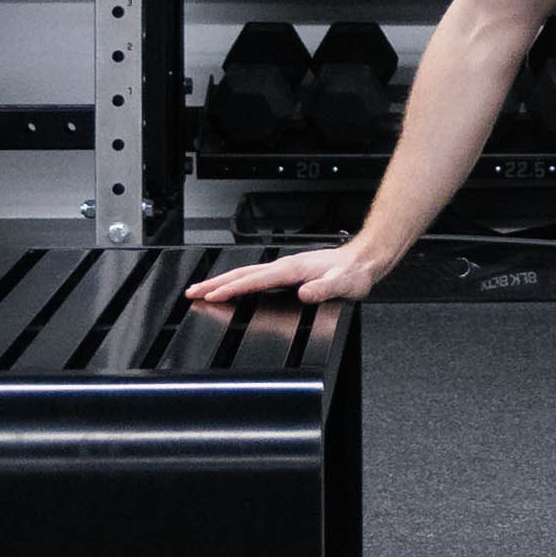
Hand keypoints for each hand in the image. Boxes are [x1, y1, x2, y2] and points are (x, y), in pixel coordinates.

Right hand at [187, 243, 387, 310]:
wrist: (363, 261)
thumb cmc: (354, 274)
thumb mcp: (342, 284)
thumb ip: (323, 289)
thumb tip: (305, 294)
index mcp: (292, 269)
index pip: (254, 280)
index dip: (231, 289)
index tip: (212, 295)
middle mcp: (285, 266)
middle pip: (242, 274)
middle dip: (214, 283)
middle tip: (192, 292)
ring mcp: (285, 268)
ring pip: (246, 274)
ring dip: (222, 282)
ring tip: (202, 290)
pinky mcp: (288, 273)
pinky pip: (255, 277)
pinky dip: (237, 282)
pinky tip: (233, 288)